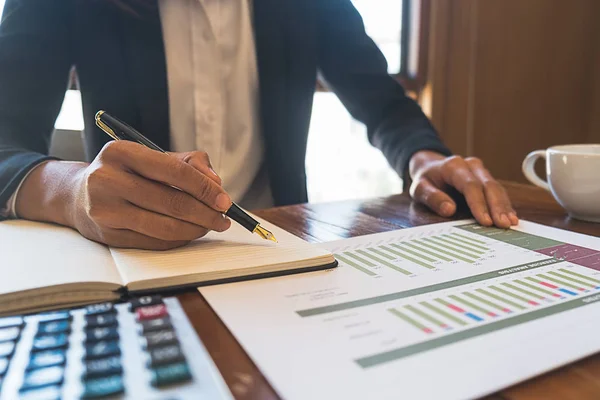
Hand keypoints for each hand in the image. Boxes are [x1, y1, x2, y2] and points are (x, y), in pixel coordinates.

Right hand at [16, 141, 231, 249]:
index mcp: (121, 152)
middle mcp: (108, 179)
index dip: (204, 188)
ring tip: (210, 226)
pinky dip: (178, 239)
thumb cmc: (127, 173)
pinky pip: (154, 242)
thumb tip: (216, 184)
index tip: (225, 200)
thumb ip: (189, 163)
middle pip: (171, 202)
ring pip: (164, 226)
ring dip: (195, 229)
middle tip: (224, 219)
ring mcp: (105, 210)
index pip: (174, 171)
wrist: (80, 195)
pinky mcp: (107, 235)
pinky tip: (189, 233)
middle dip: (205, 213)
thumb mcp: (153, 157)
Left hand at [408, 151, 517, 227]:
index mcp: (453, 166)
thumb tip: (449, 209)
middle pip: (488, 186)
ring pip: (496, 188)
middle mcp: (471, 165)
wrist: (429, 166)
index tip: (486, 221)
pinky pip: (498, 191)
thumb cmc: (425, 180)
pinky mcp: (486, 179)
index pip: (470, 185)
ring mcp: (480, 171)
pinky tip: (510, 216)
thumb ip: (432, 198)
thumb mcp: (419, 188)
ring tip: (510, 223)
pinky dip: (504, 204)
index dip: (479, 204)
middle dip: (497, 206)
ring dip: (504, 206)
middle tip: (504, 224)